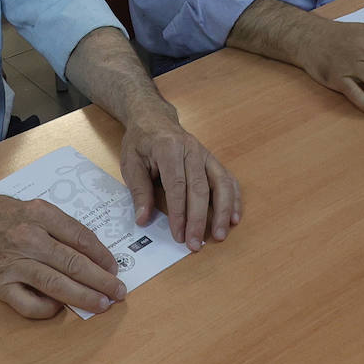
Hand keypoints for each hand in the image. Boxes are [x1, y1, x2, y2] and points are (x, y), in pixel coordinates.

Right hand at [0, 192, 124, 318]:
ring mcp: (13, 263)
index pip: (81, 237)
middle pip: (74, 264)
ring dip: (85, 297)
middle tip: (119, 290)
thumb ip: (56, 224)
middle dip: (102, 280)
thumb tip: (88, 250)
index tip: (114, 266)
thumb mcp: (29, 205)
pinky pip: (30, 304)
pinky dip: (48, 309)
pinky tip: (59, 308)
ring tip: (103, 303)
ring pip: (57, 285)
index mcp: (39, 213)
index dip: (101, 255)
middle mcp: (28, 237)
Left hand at [119, 109, 241, 250]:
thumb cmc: (141, 142)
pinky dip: (233, 199)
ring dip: (222, 211)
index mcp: (168, 148)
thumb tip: (143, 219)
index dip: (179, 213)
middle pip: (200, 188)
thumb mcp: (130, 163)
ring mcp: (205, 154)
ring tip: (220, 235)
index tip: (178, 235)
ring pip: (221, 183)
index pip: (177, 185)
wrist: (154, 118)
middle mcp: (191, 149)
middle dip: (199, 219)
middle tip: (195, 244)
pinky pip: (228, 179)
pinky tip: (233, 218)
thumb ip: (138, 190)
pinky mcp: (212, 160)